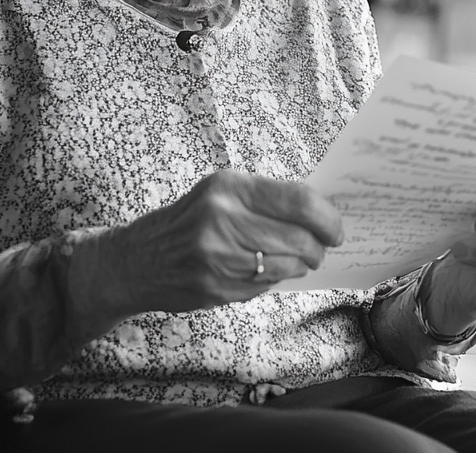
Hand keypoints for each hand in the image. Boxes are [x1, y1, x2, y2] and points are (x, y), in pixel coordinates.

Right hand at [96, 170, 342, 317]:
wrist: (139, 258)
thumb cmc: (191, 218)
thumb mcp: (223, 190)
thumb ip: (267, 197)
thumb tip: (320, 211)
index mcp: (230, 187)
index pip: (299, 201)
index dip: (327, 217)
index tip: (336, 227)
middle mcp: (224, 220)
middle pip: (299, 238)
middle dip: (318, 246)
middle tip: (322, 246)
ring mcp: (219, 258)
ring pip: (288, 266)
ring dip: (302, 264)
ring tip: (299, 257)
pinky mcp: (217, 289)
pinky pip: (267, 285)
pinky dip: (277, 278)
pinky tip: (267, 268)